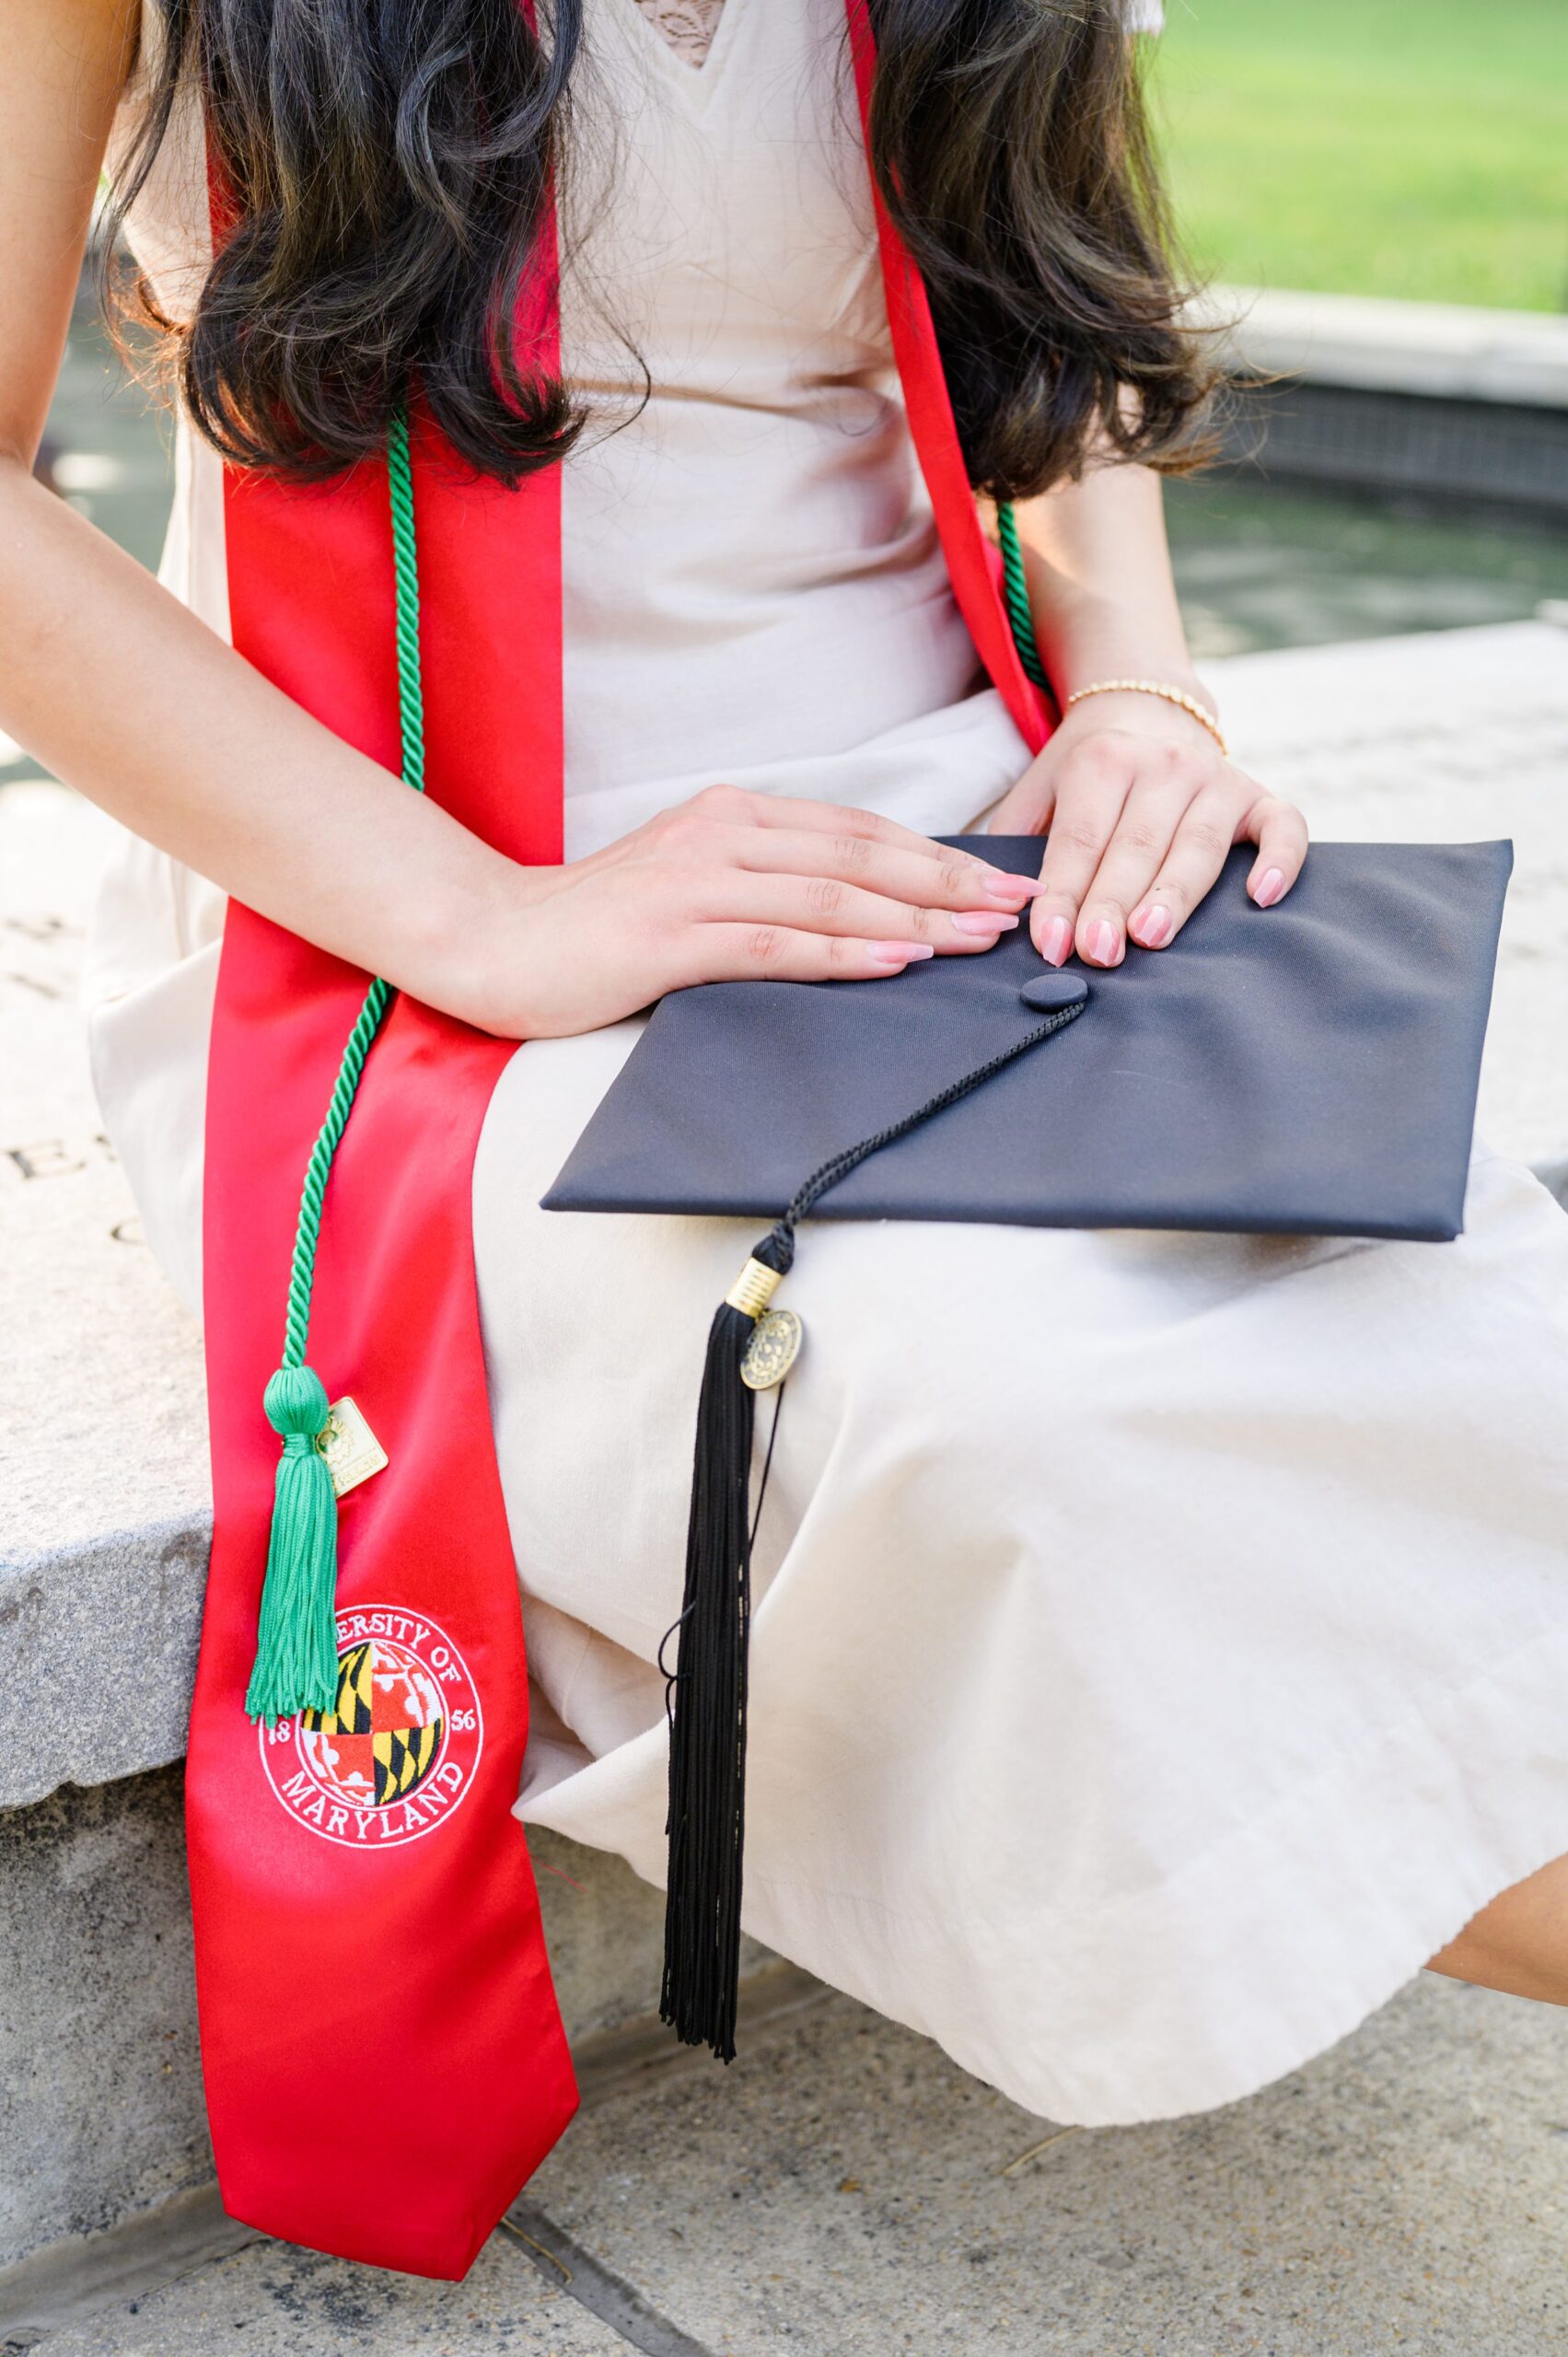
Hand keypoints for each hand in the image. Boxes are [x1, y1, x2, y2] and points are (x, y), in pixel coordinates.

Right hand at [459, 783, 1042, 1037]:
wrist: (492, 940)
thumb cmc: (596, 928)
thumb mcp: (691, 886)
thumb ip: (765, 887)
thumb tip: (862, 916)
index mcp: (733, 816)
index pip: (858, 832)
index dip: (936, 856)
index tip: (1000, 882)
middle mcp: (722, 834)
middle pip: (860, 857)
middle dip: (948, 884)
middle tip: (1016, 909)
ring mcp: (695, 882)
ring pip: (830, 898)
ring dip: (913, 920)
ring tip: (977, 940)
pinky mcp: (670, 936)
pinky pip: (776, 944)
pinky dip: (843, 954)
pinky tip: (895, 963)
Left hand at [987, 691, 1307, 967]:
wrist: (1145, 706)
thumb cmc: (1086, 772)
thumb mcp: (1039, 788)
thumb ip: (1014, 840)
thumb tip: (996, 905)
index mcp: (1101, 761)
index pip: (1080, 840)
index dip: (1064, 894)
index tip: (1051, 945)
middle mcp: (1162, 764)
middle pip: (1136, 846)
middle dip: (1114, 903)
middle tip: (1098, 953)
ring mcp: (1215, 778)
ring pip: (1198, 844)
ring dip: (1175, 893)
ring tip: (1151, 936)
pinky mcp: (1257, 795)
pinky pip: (1282, 825)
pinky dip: (1280, 859)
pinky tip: (1262, 897)